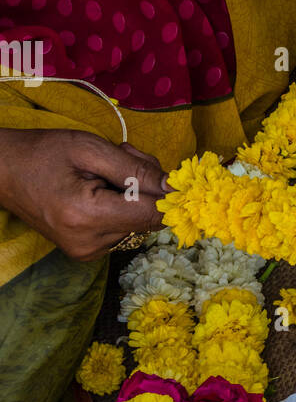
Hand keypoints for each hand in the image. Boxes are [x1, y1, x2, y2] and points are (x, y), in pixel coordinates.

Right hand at [0, 129, 165, 260]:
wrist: (2, 172)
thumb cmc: (42, 153)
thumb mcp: (90, 149)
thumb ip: (135, 169)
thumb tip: (173, 187)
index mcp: (87, 216)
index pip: (152, 214)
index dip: (168, 193)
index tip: (170, 173)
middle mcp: (89, 243)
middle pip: (148, 219)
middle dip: (147, 187)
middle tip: (125, 155)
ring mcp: (86, 252)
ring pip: (138, 224)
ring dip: (134, 195)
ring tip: (105, 171)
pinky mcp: (86, 252)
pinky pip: (123, 229)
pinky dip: (122, 207)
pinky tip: (102, 188)